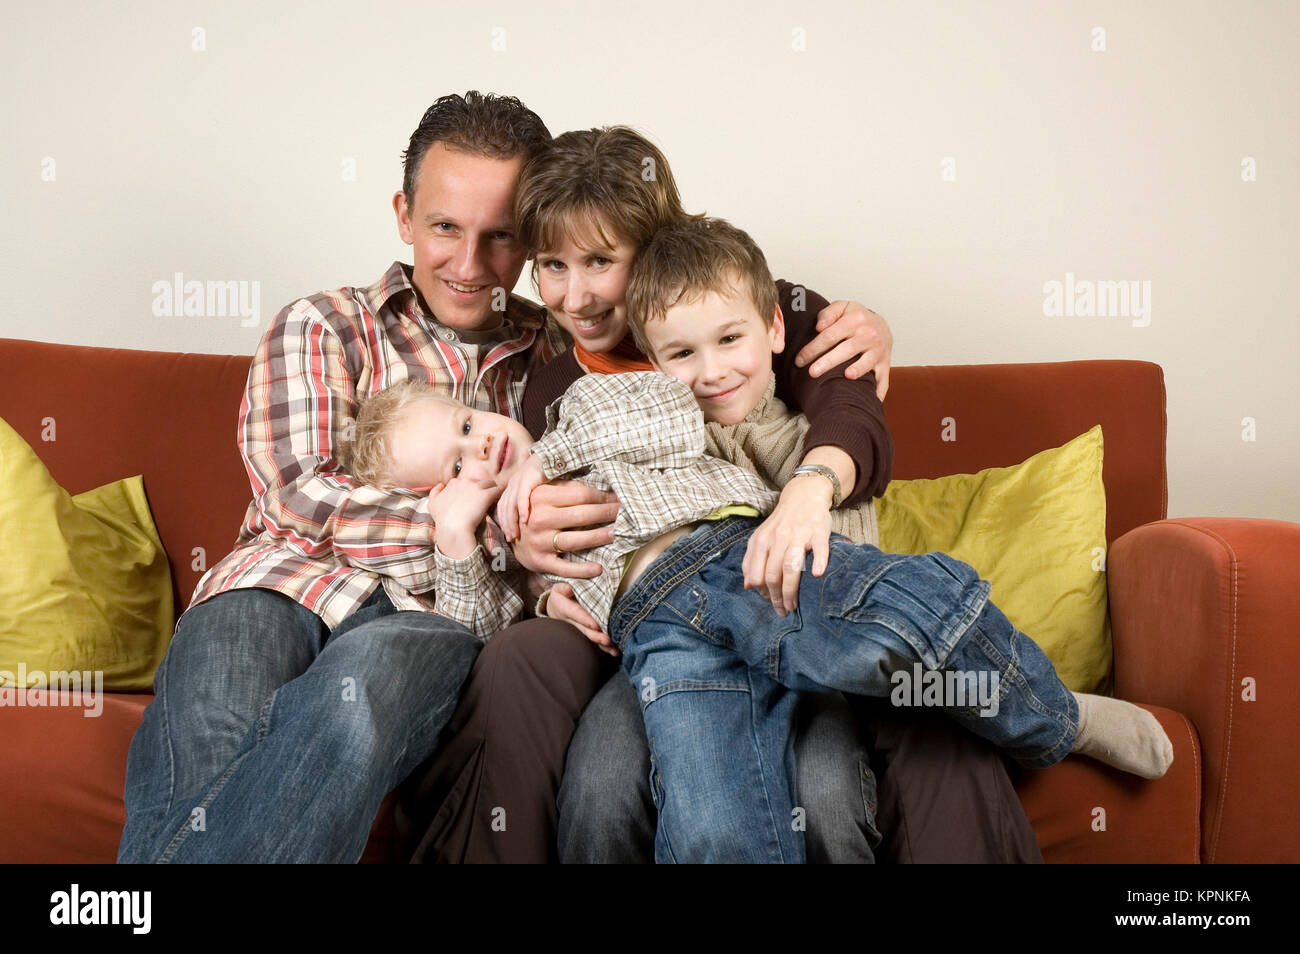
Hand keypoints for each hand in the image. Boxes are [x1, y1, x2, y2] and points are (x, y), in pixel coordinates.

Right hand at [426, 475, 501, 558]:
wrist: (453, 528)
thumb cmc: (442, 519)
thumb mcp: (432, 504)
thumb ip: (435, 492)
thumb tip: (441, 485)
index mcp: (453, 483)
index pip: (467, 482)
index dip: (471, 490)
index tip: (474, 498)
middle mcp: (465, 482)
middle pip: (479, 481)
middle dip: (483, 488)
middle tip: (485, 499)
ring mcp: (476, 487)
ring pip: (491, 483)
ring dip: (493, 490)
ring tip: (496, 498)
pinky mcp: (486, 495)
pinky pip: (499, 489)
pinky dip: (501, 493)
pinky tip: (502, 499)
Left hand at [496, 456, 546, 541]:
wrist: (552, 455)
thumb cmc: (545, 474)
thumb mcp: (533, 488)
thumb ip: (528, 500)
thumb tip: (528, 518)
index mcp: (511, 486)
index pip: (502, 507)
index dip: (503, 522)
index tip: (508, 535)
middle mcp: (512, 484)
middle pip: (504, 508)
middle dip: (506, 525)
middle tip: (510, 539)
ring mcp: (519, 481)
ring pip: (511, 505)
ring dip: (512, 521)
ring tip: (516, 534)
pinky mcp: (528, 479)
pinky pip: (523, 497)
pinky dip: (523, 509)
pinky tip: (525, 520)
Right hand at [512, 479, 619, 576]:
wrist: (511, 537)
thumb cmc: (536, 511)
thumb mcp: (545, 494)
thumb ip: (567, 487)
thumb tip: (601, 483)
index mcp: (540, 497)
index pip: (580, 494)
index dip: (602, 496)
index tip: (618, 498)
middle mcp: (538, 519)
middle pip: (581, 515)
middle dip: (607, 513)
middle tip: (624, 513)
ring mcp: (539, 542)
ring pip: (576, 540)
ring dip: (599, 537)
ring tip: (617, 534)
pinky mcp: (540, 562)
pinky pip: (565, 567)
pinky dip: (582, 569)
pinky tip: (599, 568)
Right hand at [544, 582, 616, 656]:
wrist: (557, 603)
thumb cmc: (563, 590)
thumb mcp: (562, 584)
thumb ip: (568, 583)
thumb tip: (573, 585)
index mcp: (563, 607)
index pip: (575, 613)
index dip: (584, 619)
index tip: (595, 625)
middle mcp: (570, 620)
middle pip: (583, 629)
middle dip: (595, 635)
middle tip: (606, 640)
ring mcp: (578, 627)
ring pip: (589, 636)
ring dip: (601, 642)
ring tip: (612, 647)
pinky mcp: (585, 631)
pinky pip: (595, 638)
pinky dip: (605, 646)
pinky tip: (614, 651)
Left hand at [742, 477, 832, 616]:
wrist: (804, 495)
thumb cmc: (782, 522)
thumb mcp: (761, 537)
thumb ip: (752, 559)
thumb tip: (748, 585)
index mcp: (762, 541)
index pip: (757, 573)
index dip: (762, 592)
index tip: (769, 602)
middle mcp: (778, 538)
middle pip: (772, 574)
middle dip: (776, 598)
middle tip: (782, 611)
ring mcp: (799, 535)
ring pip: (790, 567)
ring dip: (791, 590)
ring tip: (793, 606)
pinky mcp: (818, 532)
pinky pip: (819, 549)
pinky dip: (818, 562)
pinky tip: (817, 576)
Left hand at [795, 299, 892, 400]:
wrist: (882, 326)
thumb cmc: (856, 319)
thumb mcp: (843, 307)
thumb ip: (828, 313)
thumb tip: (818, 326)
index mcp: (855, 319)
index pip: (830, 335)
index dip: (813, 348)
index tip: (799, 360)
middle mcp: (868, 334)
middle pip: (846, 349)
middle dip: (827, 362)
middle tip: (812, 372)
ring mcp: (878, 350)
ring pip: (865, 362)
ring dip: (857, 370)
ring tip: (845, 377)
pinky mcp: (884, 364)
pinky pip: (882, 379)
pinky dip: (878, 390)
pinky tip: (871, 399)